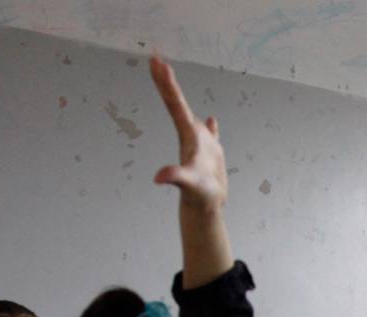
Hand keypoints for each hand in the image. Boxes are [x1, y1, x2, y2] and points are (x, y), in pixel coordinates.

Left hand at [150, 56, 226, 210]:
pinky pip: (211, 134)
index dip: (167, 83)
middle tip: (155, 57)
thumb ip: (175, 176)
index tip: (158, 63)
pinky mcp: (211, 156)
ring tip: (172, 80)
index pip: (175, 104)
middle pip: (175, 104)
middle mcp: (191, 136)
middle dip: (165, 80)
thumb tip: (160, 177)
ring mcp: (200, 145)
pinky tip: (212, 120)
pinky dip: (211, 126)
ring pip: (187, 114)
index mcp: (187, 136)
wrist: (205, 209)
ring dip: (179, 96)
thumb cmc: (198, 195)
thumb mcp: (188, 184)